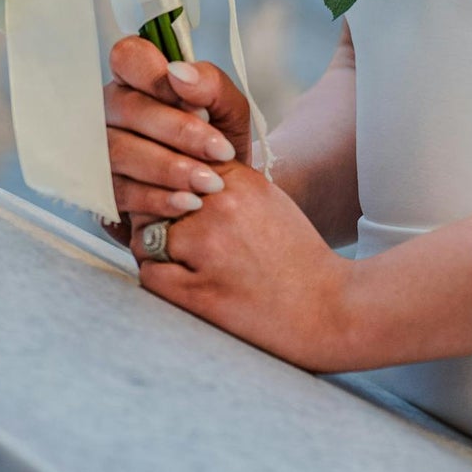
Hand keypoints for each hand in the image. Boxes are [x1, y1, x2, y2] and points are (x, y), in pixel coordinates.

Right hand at [102, 37, 248, 248]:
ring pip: (120, 151)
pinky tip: (189, 202)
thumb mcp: (229, 109)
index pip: (128, 57)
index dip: (157, 77)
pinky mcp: (103, 187)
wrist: (221, 193)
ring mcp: (102, 148)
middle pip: (129, 108)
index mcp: (140, 78)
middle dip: (179, 131)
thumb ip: (211, 85)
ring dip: (170, 168)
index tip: (199, 105)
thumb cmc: (218, 141)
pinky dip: (159, 198)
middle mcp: (113, 108)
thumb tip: (179, 72)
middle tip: (220, 152)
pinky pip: (120, 191)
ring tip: (210, 182)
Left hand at [133, 155, 359, 371]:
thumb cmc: (295, 257)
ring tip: (181, 262)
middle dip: (154, 214)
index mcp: (240, 181)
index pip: (175, 162)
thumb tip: (176, 170)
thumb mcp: (267, 201)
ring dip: (154, 249)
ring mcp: (207, 249)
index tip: (169, 197)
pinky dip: (158, 279)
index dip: (166, 182)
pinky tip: (183, 285)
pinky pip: (150, 275)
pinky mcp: (197, 292)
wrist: (326, 309)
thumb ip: (224, 183)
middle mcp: (220, 208)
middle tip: (170, 233)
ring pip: (145, 236)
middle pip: (154, 196)